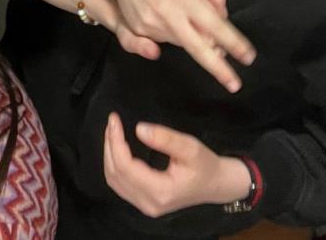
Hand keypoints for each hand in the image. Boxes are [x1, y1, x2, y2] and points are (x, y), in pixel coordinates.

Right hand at [89, 0, 254, 91]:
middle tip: (234, 84)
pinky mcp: (140, 31)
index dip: (232, 42)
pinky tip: (169, 18)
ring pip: (184, 44)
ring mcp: (152, 25)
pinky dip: (176, 35)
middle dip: (218, 68)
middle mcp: (168, 14)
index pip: (214, 25)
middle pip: (198, 48)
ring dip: (196, 40)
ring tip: (189, 20)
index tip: (247, 57)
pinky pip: (166, 41)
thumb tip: (222, 16)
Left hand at [103, 112, 251, 216]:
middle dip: (110, 145)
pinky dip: (114, 165)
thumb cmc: (206, 165)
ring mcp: (146, 206)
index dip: (115, 142)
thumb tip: (139, 129)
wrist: (216, 184)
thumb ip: (165, 138)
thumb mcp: (190, 147)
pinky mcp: (144, 202)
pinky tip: (117, 148)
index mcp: (161, 191)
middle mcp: (150, 203)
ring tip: (112, 132)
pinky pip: (120, 184)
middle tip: (112, 122)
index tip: (114, 120)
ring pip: (114, 180)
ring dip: (109, 154)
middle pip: (116, 173)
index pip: (125, 167)